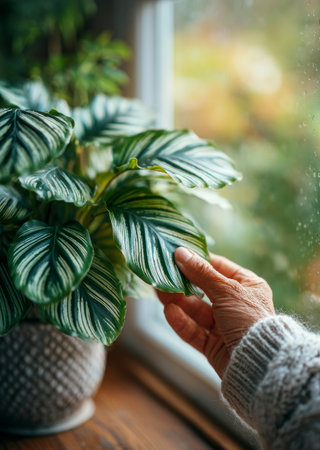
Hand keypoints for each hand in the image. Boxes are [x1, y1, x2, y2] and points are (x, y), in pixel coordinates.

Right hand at [156, 248, 274, 377]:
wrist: (259, 363)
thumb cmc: (249, 319)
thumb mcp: (227, 289)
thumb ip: (201, 273)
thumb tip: (181, 253)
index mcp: (247, 286)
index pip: (218, 267)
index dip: (198, 261)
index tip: (177, 254)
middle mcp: (236, 304)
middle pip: (203, 290)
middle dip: (183, 283)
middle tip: (162, 274)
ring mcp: (224, 326)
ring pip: (196, 310)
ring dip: (178, 301)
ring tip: (160, 292)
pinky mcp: (214, 345)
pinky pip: (195, 331)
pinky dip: (182, 321)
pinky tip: (169, 312)